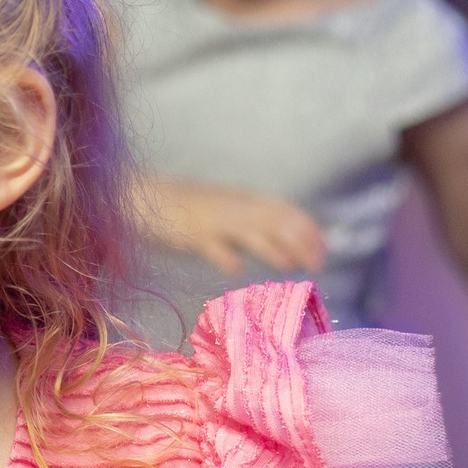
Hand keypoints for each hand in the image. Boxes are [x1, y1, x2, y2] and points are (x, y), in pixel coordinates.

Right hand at [143, 178, 325, 274]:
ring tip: (288, 266)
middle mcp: (234, 207)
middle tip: (317, 266)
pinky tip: (236, 270)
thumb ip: (252, 223)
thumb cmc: (186, 210)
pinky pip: (211, 245)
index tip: (324, 251)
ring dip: (271, 248)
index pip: (287, 211)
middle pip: (275, 222)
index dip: (309, 230)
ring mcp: (213, 220)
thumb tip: (287, 243)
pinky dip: (225, 257)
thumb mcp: (226, 211)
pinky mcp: (191, 233)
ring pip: (249, 231)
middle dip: (301, 243)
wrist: (143, 197)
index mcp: (244, 201)